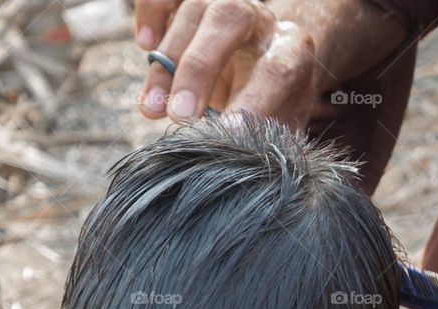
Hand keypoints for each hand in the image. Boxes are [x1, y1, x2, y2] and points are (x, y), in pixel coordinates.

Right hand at [135, 0, 317, 126]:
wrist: (260, 69)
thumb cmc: (271, 104)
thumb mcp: (280, 123)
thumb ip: (268, 138)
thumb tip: (246, 164)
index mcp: (292, 49)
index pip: (277, 69)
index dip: (254, 99)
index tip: (227, 133)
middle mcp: (260, 19)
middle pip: (230, 19)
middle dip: (199, 68)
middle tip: (178, 117)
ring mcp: (225, 3)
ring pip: (194, 9)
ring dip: (166, 61)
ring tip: (151, 110)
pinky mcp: (192, 0)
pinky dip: (150, 12)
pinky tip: (146, 45)